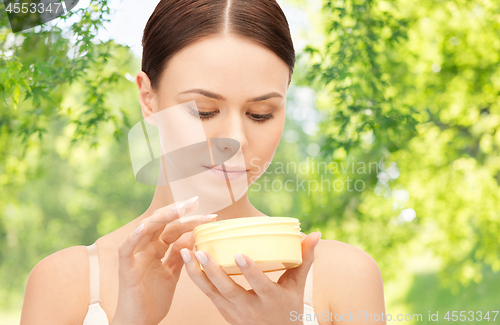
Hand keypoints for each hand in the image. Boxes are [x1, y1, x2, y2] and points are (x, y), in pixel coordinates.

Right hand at [111, 197, 216, 324]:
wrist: (139, 323)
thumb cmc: (154, 299)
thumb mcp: (172, 273)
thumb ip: (180, 254)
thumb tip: (193, 235)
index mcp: (156, 249)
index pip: (174, 227)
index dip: (191, 220)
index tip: (211, 216)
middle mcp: (145, 248)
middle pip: (162, 223)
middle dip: (179, 211)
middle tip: (195, 202)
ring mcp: (135, 256)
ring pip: (146, 229)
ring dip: (163, 217)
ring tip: (180, 208)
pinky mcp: (126, 268)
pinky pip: (127, 249)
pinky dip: (134, 237)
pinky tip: (145, 227)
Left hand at [181, 231, 320, 324]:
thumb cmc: (288, 307)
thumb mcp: (297, 285)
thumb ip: (305, 259)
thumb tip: (315, 234)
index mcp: (271, 300)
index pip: (259, 285)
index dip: (250, 271)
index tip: (239, 254)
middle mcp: (249, 308)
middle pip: (228, 290)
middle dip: (213, 271)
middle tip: (201, 251)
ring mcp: (233, 311)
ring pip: (210, 293)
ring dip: (196, 273)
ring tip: (185, 252)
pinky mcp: (222, 310)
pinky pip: (206, 293)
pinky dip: (196, 278)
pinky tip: (187, 260)